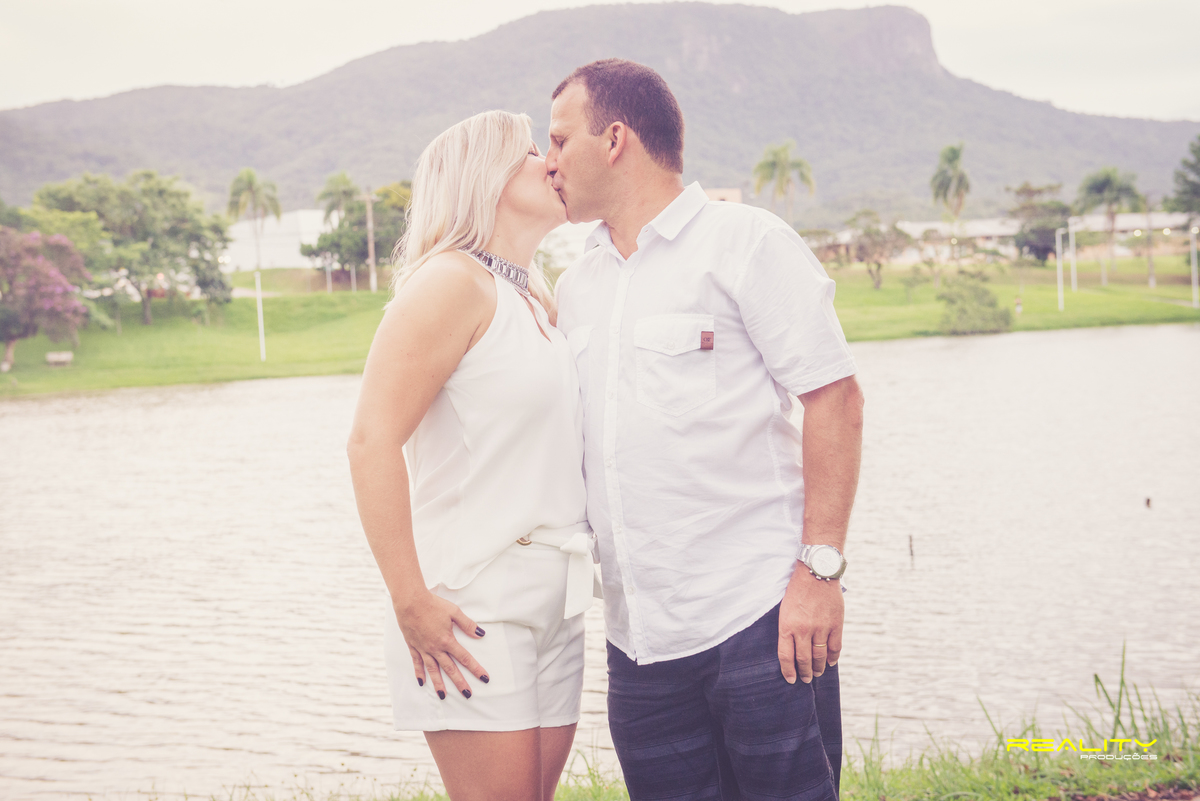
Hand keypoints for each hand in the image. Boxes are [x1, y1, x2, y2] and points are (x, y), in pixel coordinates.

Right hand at [394, 589, 488, 699]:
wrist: (410, 602)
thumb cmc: (433, 604)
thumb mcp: (454, 612)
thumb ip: (467, 625)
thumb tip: (481, 634)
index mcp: (447, 640)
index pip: (465, 658)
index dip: (476, 669)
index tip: (484, 678)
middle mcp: (436, 648)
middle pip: (450, 669)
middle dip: (460, 683)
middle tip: (467, 695)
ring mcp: (423, 649)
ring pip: (433, 670)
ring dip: (439, 684)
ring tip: (443, 696)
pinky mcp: (413, 646)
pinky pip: (417, 663)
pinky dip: (419, 673)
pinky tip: (422, 683)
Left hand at [777, 561, 843, 684]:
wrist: (816, 572)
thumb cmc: (797, 589)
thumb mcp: (785, 608)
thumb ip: (788, 628)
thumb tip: (791, 648)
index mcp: (787, 625)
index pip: (786, 656)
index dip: (788, 670)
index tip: (791, 679)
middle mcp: (803, 630)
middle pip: (804, 659)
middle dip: (804, 672)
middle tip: (805, 679)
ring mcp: (821, 628)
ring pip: (819, 656)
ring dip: (817, 668)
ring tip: (816, 674)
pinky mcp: (836, 624)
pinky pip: (835, 647)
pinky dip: (832, 657)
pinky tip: (829, 663)